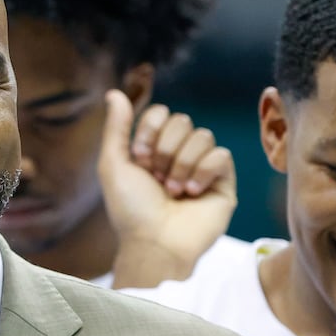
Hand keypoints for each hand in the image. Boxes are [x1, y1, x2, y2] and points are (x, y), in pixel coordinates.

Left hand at [98, 89, 236, 287]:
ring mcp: (202, 169)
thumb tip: (114, 93)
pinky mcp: (223, 183)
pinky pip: (222, 155)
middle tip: (156, 178)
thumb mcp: (113, 165)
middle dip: (165, 150)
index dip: (149, 130)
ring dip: (182, 163)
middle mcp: (177, 156)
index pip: (161, 114)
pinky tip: (191, 193)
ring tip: (173, 191)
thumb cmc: (130, 210)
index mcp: (153, 151)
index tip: (139, 159)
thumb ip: (116, 128)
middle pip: (183, 121)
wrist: (154, 242)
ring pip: (203, 135)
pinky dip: (203, 172)